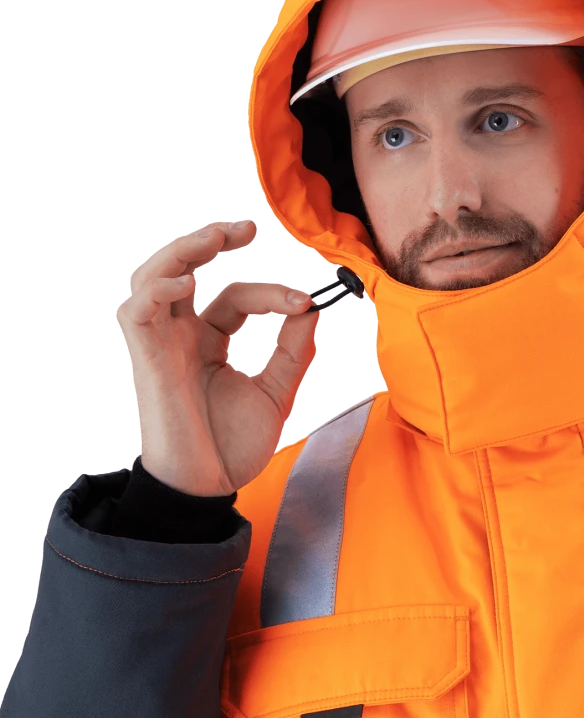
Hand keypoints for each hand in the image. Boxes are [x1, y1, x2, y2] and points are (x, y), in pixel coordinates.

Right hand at [116, 220, 319, 495]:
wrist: (207, 490)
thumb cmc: (231, 448)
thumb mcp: (275, 392)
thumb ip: (293, 350)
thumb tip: (312, 309)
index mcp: (207, 341)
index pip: (235, 295)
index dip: (272, 293)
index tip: (308, 300)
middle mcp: (180, 336)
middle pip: (182, 268)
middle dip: (210, 239)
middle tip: (245, 226)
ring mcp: (160, 345)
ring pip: (152, 277)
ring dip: (181, 251)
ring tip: (214, 238)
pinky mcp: (147, 360)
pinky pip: (137, 312)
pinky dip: (157, 290)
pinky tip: (185, 283)